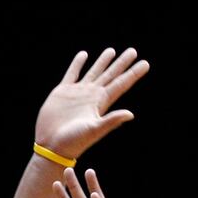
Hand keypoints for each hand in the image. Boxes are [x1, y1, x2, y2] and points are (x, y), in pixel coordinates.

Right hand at [34, 47, 149, 158]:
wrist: (51, 146)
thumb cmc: (73, 141)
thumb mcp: (94, 130)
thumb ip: (111, 121)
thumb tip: (131, 114)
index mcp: (101, 102)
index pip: (121, 84)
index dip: (133, 74)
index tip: (145, 63)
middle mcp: (91, 95)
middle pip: (110, 75)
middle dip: (121, 63)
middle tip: (133, 51)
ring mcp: (77, 93)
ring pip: (93, 72)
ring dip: (102, 61)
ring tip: (111, 51)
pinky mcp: (62, 92)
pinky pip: (72, 73)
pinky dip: (77, 63)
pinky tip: (83, 55)